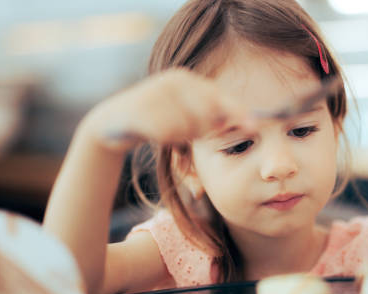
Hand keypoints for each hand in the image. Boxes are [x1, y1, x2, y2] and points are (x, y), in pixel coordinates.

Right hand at [76, 68, 253, 151]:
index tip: (254, 127)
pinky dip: (166, 140)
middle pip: (205, 114)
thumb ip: (211, 118)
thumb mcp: (185, 116)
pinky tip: (155, 135)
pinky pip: (166, 133)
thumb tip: (250, 124)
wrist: (114, 123)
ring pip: (186, 126)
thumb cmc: (158, 122)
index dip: (236, 113)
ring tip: (170, 135)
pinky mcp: (140, 110)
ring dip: (181, 137)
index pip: (218, 97)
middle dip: (201, 131)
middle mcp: (172, 81)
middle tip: (187, 137)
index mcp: (186, 80)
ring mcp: (155, 92)